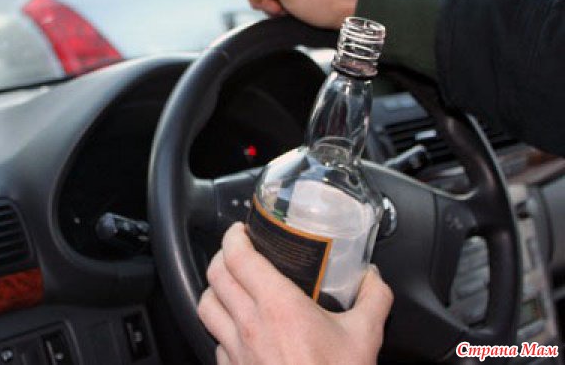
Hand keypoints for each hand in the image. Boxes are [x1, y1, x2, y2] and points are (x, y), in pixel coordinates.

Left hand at [198, 222, 392, 364]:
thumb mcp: (365, 336)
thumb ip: (374, 299)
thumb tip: (374, 277)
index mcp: (278, 307)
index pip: (238, 258)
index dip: (234, 236)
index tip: (241, 230)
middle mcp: (249, 325)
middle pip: (215, 275)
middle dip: (222, 255)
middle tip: (236, 250)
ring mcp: (236, 350)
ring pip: (205, 306)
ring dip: (214, 289)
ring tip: (229, 284)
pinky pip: (214, 339)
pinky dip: (220, 325)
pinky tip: (237, 326)